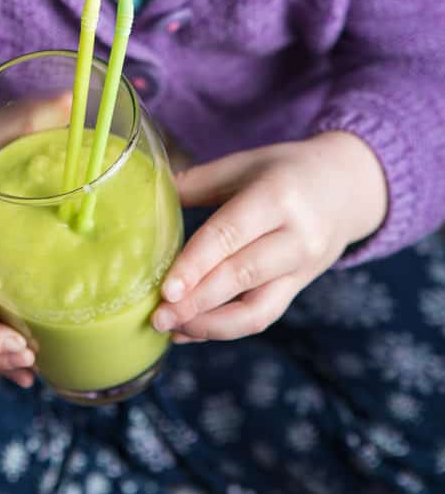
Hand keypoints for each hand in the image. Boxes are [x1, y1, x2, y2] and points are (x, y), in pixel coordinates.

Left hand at [152, 130, 387, 342]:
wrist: (347, 188)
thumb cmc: (286, 170)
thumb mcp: (246, 163)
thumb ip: (198, 181)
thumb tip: (146, 200)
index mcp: (277, 196)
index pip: (231, 234)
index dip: (196, 264)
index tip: (166, 289)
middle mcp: (296, 236)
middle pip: (242, 276)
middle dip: (196, 303)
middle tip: (156, 316)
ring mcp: (302, 268)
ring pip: (256, 309)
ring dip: (209, 325)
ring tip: (170, 328)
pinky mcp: (299, 288)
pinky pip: (262, 316)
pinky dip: (224, 328)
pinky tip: (190, 330)